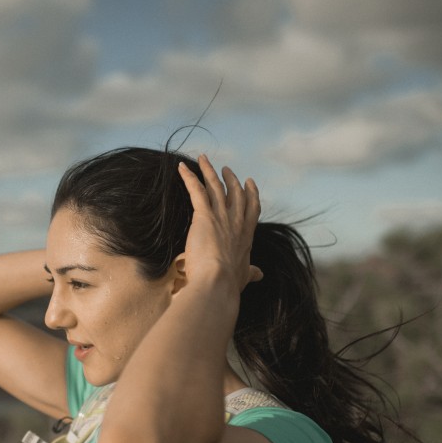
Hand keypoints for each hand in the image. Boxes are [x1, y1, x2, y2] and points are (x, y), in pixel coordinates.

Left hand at [177, 154, 262, 289]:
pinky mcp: (204, 216)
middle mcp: (236, 222)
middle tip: (226, 169)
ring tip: (204, 159)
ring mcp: (221, 217)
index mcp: (246, 236)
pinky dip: (189, 177)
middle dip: (230, 179)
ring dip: (209, 171)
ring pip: (216, 187)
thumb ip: (250, 272)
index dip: (250, 194)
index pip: (251, 209)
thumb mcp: (243, 276)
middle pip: (235, 194)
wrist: (217, 282)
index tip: (249, 182)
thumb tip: (259, 274)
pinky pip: (197, 190)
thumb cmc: (228, 284)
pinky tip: (182, 167)